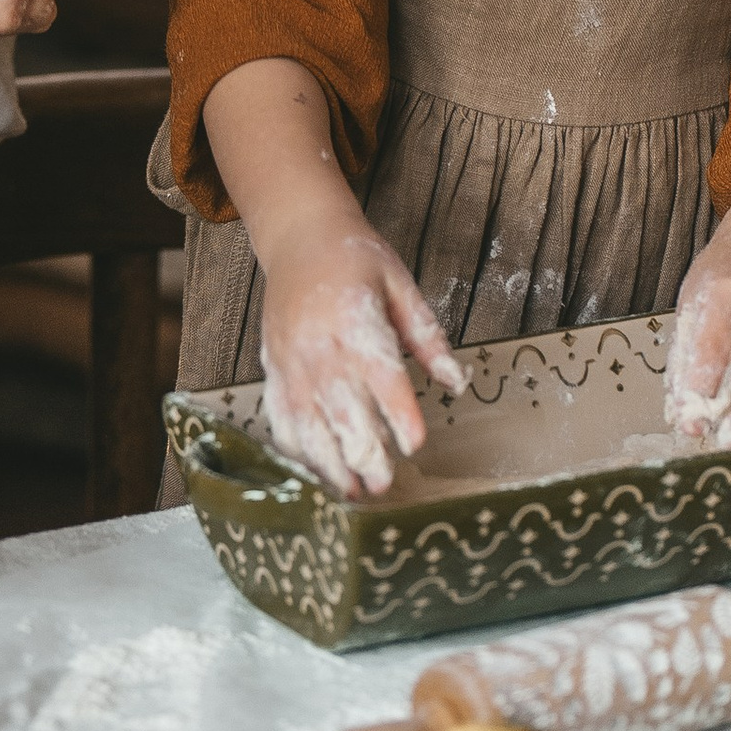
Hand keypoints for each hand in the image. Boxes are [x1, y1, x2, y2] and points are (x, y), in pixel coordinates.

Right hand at [257, 218, 463, 496]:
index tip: (414, 443)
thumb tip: (457, 381)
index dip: (399, 414)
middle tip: (384, 486)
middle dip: (364, 453)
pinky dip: (295, 449)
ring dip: (328, 462)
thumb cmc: (354, 260)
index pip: (382, 377)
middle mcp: (321, 349)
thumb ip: (428, 337)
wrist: (298, 239)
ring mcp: (292, 363)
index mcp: (358, 324)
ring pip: (307, 425)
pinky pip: (280, 418)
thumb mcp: (400, 285)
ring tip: (350, 492)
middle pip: (342, 412)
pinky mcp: (274, 370)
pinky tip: (315, 469)